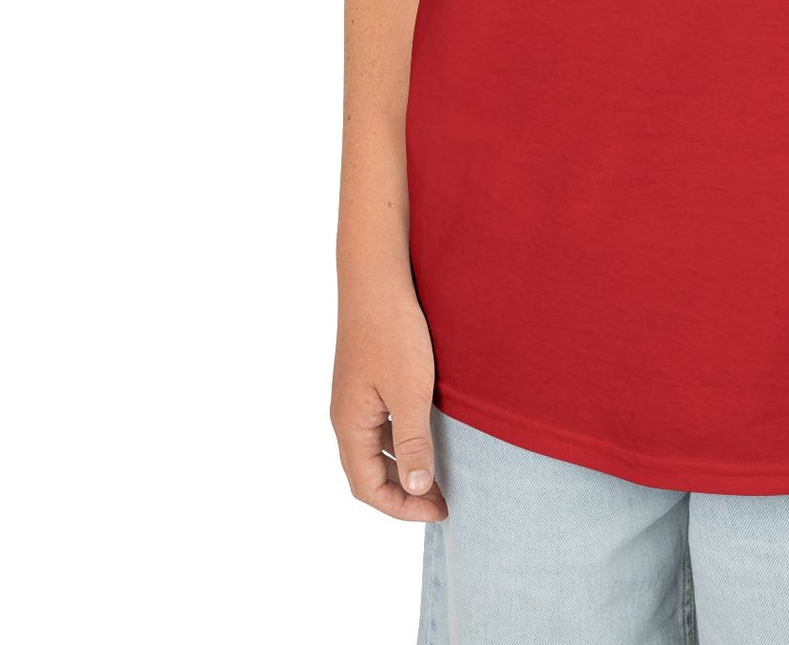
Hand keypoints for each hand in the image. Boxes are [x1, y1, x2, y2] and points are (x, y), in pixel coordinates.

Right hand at [332, 278, 447, 522]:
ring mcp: (354, 397)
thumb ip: (411, 442)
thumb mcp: (409, 392)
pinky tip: (426, 433)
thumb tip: (416, 488)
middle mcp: (346, 416)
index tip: (440, 510)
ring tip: (438, 473)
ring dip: (402, 468)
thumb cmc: (392, 332)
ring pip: (374, 449)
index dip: (402, 508)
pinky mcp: (366, 379)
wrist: (377, 278)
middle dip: (403, 493)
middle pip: (367, 473)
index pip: (368, 488)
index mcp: (350, 426)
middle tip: (442, 500)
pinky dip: (400, 441)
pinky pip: (379, 425)